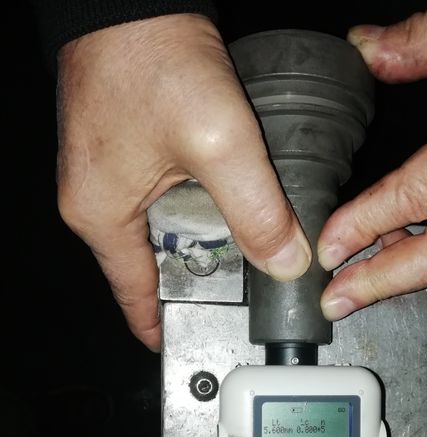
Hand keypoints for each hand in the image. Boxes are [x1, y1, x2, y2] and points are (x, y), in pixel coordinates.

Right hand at [56, 14, 310, 350]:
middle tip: (242, 290)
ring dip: (199, 243)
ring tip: (241, 246)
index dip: (165, 327)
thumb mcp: (218, 145)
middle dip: (197, 281)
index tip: (193, 343)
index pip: (134, 297)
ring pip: (159, 233)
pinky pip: (159, 200)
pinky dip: (192, 209)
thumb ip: (256, 210)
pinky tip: (224, 201)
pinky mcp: (123, 149)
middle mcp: (94, 202)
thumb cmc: (150, 57)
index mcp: (101, 217)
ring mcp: (106, 174)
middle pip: (151, 267)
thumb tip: (285, 261)